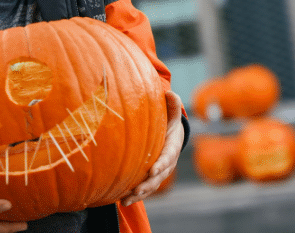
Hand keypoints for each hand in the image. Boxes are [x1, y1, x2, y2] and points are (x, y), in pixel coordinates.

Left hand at [121, 91, 184, 206]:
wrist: (170, 136)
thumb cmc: (168, 122)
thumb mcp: (172, 113)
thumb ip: (172, 105)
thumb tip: (170, 93)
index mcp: (172, 147)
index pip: (168, 157)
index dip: (161, 165)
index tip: (153, 170)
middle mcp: (167, 163)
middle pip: (159, 177)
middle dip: (148, 184)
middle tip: (137, 189)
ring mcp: (159, 172)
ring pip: (150, 186)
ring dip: (139, 193)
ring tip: (126, 199)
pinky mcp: (150, 178)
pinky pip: (144, 189)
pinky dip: (134, 196)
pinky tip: (122, 202)